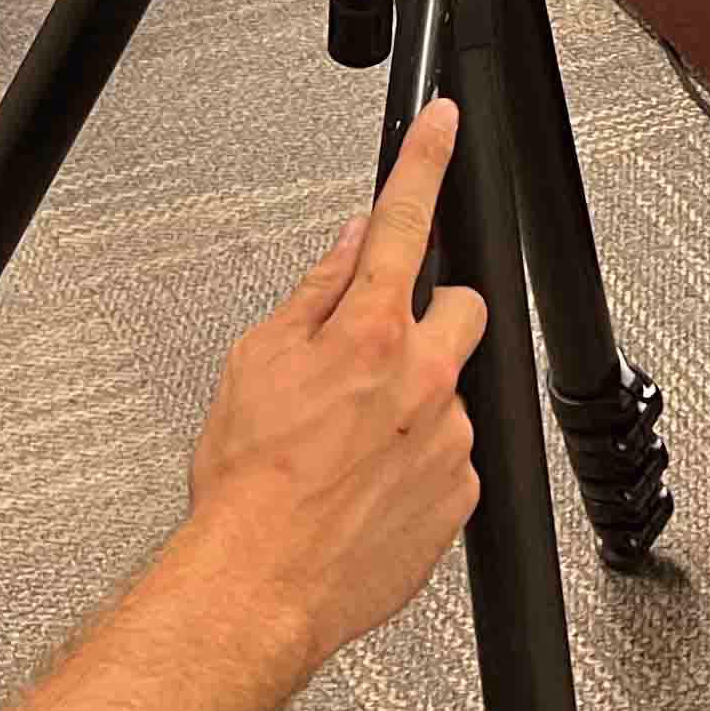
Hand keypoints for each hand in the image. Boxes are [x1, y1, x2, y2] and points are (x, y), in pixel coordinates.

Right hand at [181, 98, 486, 671]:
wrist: (260, 585)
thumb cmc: (247, 485)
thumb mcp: (256, 361)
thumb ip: (313, 295)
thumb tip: (345, 247)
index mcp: (368, 332)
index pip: (405, 220)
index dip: (427, 161)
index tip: (445, 125)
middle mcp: (422, 377)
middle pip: (462, 305)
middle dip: (429, 314)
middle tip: (380, 351)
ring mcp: (448, 437)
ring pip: (453, 387)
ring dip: (416, 399)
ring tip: (355, 445)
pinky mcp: (460, 493)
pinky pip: (452, 455)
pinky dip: (420, 459)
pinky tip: (371, 484)